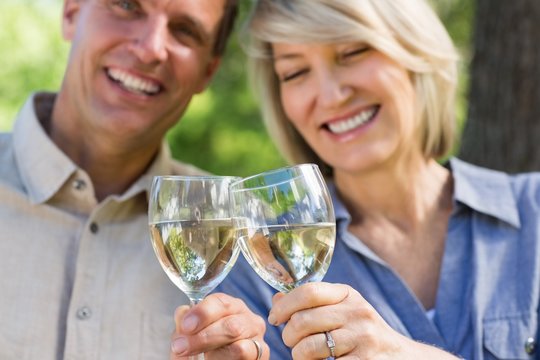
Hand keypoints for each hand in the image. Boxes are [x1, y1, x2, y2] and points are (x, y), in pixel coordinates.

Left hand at [170, 292, 268, 359]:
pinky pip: (244, 358)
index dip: (203, 313)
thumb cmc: (202, 347)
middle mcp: (249, 319)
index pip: (221, 302)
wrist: (211, 359)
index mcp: (231, 307)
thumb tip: (183, 313)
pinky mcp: (262, 356)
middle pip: (231, 325)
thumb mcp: (190, 334)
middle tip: (181, 347)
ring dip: (213, 354)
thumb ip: (185, 323)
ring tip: (200, 358)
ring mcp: (258, 339)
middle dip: (203, 338)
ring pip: (239, 347)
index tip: (186, 326)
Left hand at [268, 282, 458, 358]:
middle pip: (303, 320)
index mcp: (347, 294)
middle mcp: (357, 312)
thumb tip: (276, 300)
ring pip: (308, 347)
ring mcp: (362, 338)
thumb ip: (311, 303)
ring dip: (298, 355)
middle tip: (291, 342)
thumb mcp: (342, 309)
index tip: (274, 318)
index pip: (308, 292)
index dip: (284, 306)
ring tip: (304, 355)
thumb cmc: (362, 331)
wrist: (399, 357)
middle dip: (288, 335)